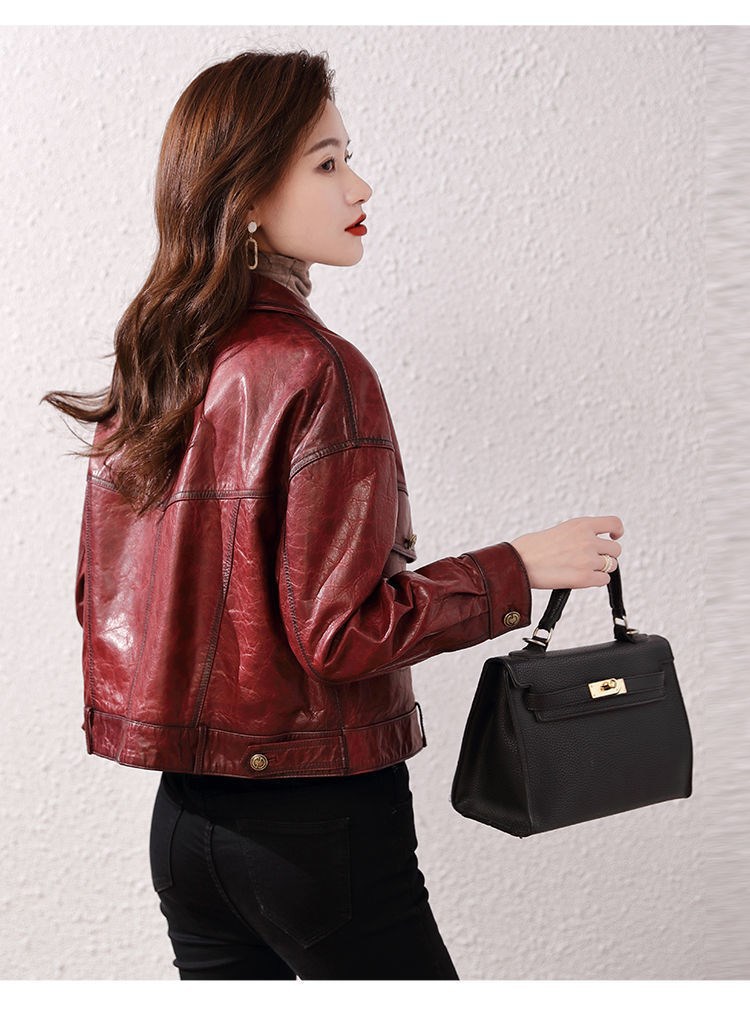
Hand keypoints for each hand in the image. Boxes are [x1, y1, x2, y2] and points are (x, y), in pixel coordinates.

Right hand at [509, 515, 623, 589]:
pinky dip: (595, 581)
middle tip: (591, 560)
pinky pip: (604, 581)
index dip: (617, 531)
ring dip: (600, 569)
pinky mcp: (585, 578)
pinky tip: (582, 578)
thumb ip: (580, 534)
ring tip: (583, 569)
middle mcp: (588, 540)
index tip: (614, 536)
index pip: (614, 523)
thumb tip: (595, 544)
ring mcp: (588, 559)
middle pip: (616, 549)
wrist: (519, 562)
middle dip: (606, 555)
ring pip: (611, 566)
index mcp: (581, 525)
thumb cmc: (532, 547)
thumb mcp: (561, 530)